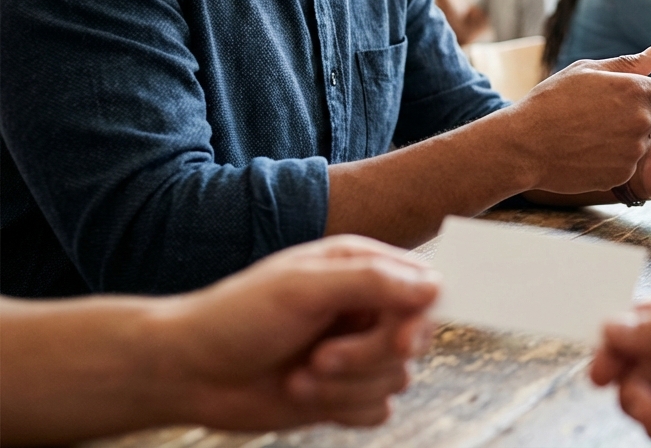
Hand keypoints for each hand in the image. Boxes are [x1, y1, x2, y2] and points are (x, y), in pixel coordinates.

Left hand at [160, 236, 439, 429]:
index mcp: (360, 268)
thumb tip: (434, 286)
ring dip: (345, 387)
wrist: (188, 373)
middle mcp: (364, 309)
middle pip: (414, 339)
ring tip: (299, 376)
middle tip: (320, 358)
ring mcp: (356, 351)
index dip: (418, 319)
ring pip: (397, 379)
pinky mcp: (346, 392)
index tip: (396, 341)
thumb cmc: (236, 318)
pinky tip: (303, 394)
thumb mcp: (303, 289)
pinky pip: (379, 410)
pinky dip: (342, 409)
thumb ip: (371, 282)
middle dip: (366, 358)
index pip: (424, 289)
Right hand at [506, 46, 650, 194]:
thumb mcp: (586, 72)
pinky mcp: (624, 173)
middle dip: (639, 117)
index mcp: (635, 90)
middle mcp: (641, 120)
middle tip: (602, 116)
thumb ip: (628, 65)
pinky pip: (628, 164)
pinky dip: (613, 159)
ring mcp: (633, 149)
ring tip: (589, 134)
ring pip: (642, 142)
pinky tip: (587, 153)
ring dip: (625, 138)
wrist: (525, 145)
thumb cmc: (551, 103)